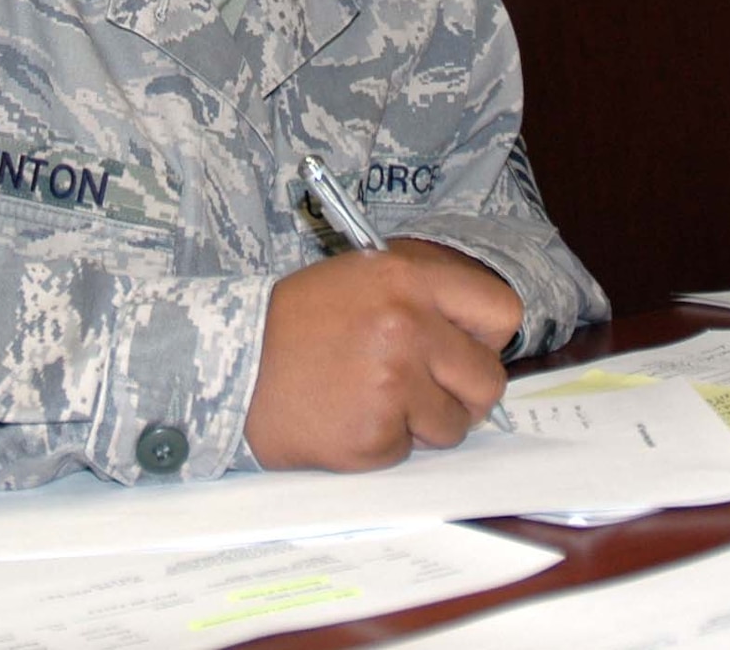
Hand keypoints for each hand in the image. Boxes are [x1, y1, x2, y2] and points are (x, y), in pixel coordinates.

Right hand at [244, 243, 522, 471]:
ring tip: (373, 400)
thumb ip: (421, 296)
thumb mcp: (359, 278)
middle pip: (488, 380)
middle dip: (462, 393)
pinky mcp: (373, 436)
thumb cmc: (295, 323)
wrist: (228, 363)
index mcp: (407, 279)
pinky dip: (383, 443)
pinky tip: (347, 417)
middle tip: (425, 390)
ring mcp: (392, 384)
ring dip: (421, 423)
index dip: (487, 338)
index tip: (468, 349)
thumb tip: (479, 333)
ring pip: (453, 425)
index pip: (501, 312)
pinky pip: (408, 452)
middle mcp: (407, 327)